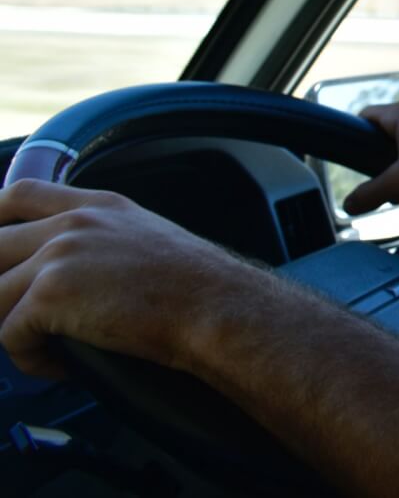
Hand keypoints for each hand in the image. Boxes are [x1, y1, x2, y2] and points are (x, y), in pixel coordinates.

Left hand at [0, 179, 267, 378]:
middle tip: (22, 315)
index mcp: (98, 207)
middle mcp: (73, 224)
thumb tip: (76, 274)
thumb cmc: (198, 287)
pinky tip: (63, 364)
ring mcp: (58, 255)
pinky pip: (8, 336)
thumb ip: (105, 239)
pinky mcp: (49, 295)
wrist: (216, 306)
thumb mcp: (148, 238)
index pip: (19, 194)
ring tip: (51, 349)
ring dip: (15, 330)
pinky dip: (31, 359)